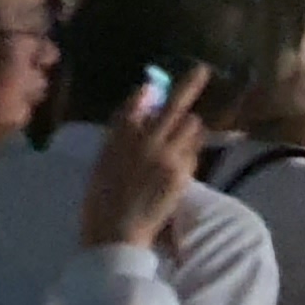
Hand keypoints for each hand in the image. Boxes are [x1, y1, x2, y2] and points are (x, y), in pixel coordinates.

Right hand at [79, 67, 210, 253]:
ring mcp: (165, 157)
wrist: (116, 234)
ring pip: (190, 126)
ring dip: (188, 128)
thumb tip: (140, 103)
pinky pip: (193, 151)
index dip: (148, 93)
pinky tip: (179, 163)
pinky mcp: (181, 172)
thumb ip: (120, 134)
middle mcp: (143, 143)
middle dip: (190, 84)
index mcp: (118, 140)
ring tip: (179, 140)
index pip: (135, 104)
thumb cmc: (103, 203)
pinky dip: (190, 152)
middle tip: (202, 70)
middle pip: (173, 105)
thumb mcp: (102, 164)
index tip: (154, 84)